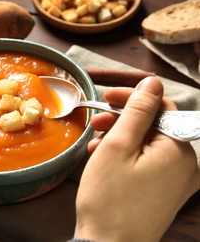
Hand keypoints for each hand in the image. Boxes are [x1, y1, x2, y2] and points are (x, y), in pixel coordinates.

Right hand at [74, 77, 199, 241]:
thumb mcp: (119, 146)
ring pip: (148, 144)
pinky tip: (103, 159)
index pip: (161, 107)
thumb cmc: (110, 198)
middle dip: (122, 120)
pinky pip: (148, 163)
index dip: (132, 98)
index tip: (105, 97)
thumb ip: (138, 110)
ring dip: (120, 138)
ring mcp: (177, 181)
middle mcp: (186, 165)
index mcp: (179, 149)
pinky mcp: (165, 192)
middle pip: (154, 126)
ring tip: (94, 145)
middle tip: (95, 122)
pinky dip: (126, 156)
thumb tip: (153, 82)